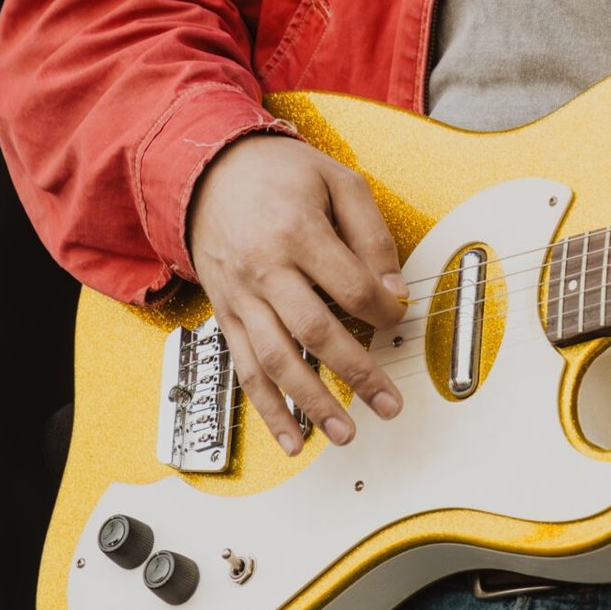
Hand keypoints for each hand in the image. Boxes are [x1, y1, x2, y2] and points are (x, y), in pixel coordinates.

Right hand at [186, 134, 408, 455]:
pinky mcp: (225, 316)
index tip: (400, 318)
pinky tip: (291, 437)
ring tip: (345, 433)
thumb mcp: (338, 181)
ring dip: (312, 403)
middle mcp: (264, 270)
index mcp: (296, 231)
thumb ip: (371, 234)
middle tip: (389, 403)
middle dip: (357, 373)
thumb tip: (394, 291)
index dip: (383, 309)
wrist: (210, 172)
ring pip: (276, 361)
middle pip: (315, 331)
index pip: (350, 286)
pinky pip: (245, 370)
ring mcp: (240, 298)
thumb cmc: (280, 175)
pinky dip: (267, 409)